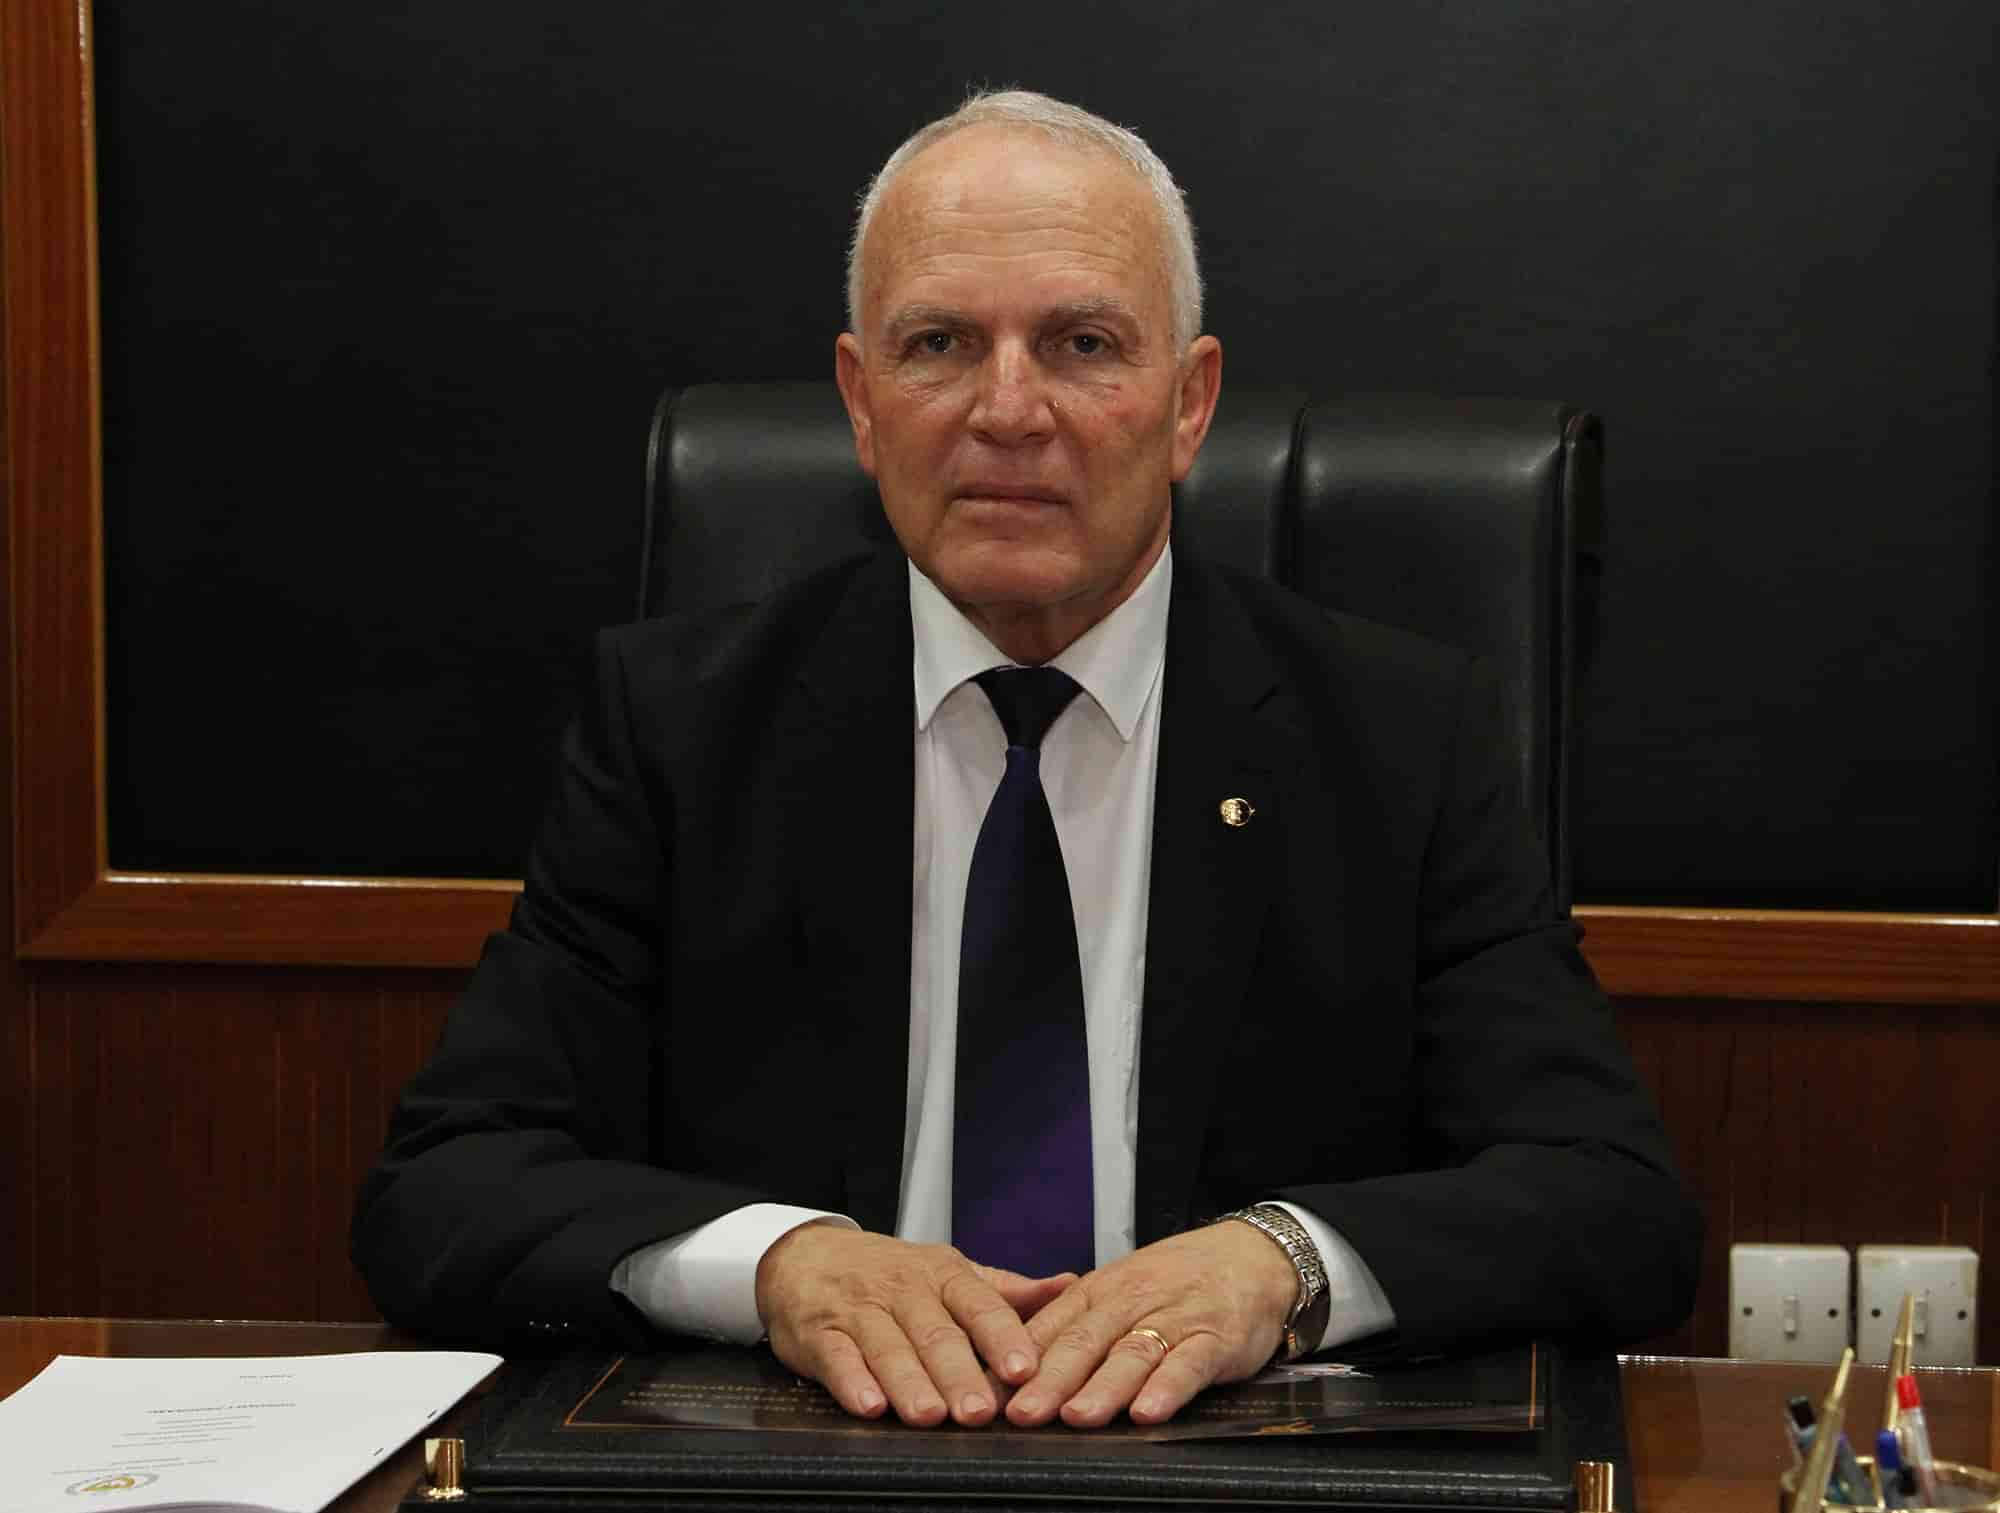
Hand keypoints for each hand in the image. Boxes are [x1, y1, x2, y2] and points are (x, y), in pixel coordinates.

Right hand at [754, 1223, 1074, 1426]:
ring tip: (931, 1415)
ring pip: (888, 1347)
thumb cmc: (888, 1273)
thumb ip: (1006, 1289)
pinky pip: (837, 1357)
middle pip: (935, 1333)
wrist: (806, 1255)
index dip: (1002, 1337)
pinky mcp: (820, 1334)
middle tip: (982, 1411)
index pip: (979, 1304)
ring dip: (910, 1383)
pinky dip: (852, 1382)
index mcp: (942, 1275)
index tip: (1026, 1369)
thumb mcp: (948, 1272)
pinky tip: (869, 1405)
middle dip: (960, 1373)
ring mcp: (860, 1311)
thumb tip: (1070, 1286)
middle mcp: (903, 1290)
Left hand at [1003, 1220, 1297, 1426]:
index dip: (1017, 1362)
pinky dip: (1167, 1388)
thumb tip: (1009, 1372)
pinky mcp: (1215, 1337)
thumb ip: (1072, 1329)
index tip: (990, 1392)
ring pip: (1132, 1353)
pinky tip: (1148, 1412)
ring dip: (1103, 1387)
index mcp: (1098, 1292)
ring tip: (1077, 1417)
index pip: (1049, 1328)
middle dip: (1050, 1380)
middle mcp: (1130, 1301)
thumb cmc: (1174, 1282)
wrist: (1251, 1256)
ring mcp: (1174, 1318)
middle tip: (1020, 1413)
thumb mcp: (1117, 1293)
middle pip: (1084, 1341)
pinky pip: (1188, 1363)